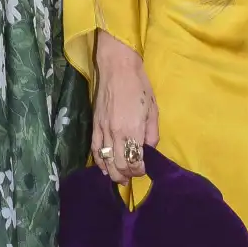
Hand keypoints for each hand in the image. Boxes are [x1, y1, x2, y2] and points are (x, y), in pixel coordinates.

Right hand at [92, 32, 158, 184]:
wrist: (117, 68)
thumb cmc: (139, 85)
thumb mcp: (153, 109)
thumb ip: (152, 133)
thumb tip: (149, 149)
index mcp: (133, 130)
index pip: (135, 160)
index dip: (140, 170)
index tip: (144, 169)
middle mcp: (116, 133)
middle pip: (119, 165)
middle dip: (127, 175)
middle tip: (133, 177)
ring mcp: (103, 130)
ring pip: (106, 160)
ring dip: (113, 173)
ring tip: (120, 178)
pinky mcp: (94, 125)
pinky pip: (95, 149)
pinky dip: (99, 162)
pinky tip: (104, 168)